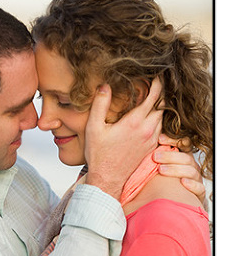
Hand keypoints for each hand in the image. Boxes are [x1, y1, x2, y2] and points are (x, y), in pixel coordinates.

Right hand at [84, 75, 163, 198]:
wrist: (107, 180)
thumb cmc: (99, 155)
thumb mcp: (94, 127)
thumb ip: (100, 104)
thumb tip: (105, 86)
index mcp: (134, 123)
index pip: (153, 98)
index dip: (157, 85)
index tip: (158, 75)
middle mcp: (146, 131)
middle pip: (161, 107)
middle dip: (160, 95)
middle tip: (155, 84)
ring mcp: (150, 141)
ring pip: (162, 119)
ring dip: (159, 108)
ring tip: (151, 99)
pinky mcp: (150, 148)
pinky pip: (160, 130)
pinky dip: (157, 120)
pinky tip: (149, 118)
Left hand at [122, 134, 207, 213]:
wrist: (176, 205)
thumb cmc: (164, 183)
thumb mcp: (159, 169)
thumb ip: (153, 158)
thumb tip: (134, 145)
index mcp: (183, 157)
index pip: (183, 143)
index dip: (173, 140)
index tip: (159, 139)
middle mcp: (191, 167)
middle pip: (186, 157)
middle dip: (170, 156)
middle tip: (155, 157)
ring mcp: (196, 179)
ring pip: (191, 171)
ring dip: (176, 169)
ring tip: (161, 170)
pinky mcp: (199, 194)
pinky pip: (199, 188)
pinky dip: (192, 184)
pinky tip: (182, 182)